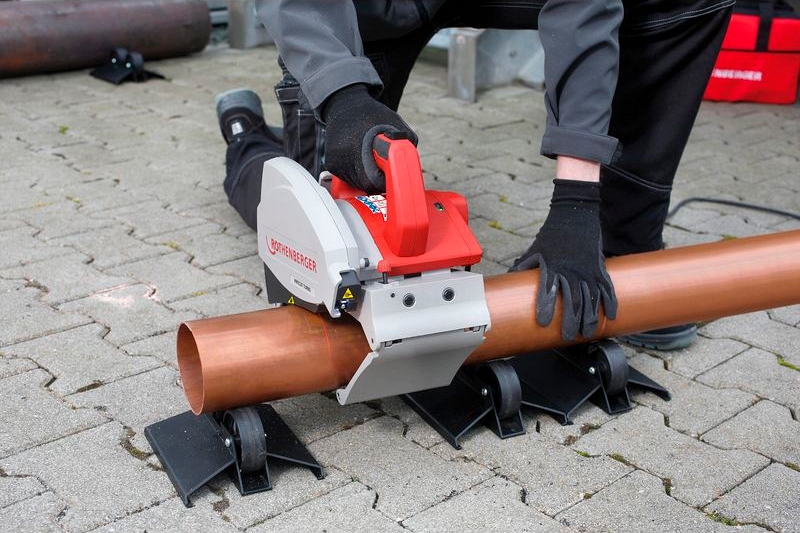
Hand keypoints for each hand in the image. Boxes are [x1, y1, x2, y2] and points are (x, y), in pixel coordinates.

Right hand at [320, 84, 416, 192]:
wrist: (344, 105)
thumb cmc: (371, 114)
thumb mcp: (394, 122)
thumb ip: (406, 143)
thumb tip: (410, 164)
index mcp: (360, 145)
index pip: (374, 180)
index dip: (386, 179)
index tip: (390, 171)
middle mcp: (344, 155)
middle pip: (366, 185)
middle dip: (378, 179)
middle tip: (383, 166)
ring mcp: (335, 161)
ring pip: (357, 184)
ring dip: (367, 178)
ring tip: (370, 160)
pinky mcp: (330, 164)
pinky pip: (348, 180)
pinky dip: (357, 175)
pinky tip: (360, 161)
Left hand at [510, 179, 616, 340]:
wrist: (576, 212)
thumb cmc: (553, 232)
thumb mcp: (536, 248)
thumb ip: (525, 264)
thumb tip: (510, 276)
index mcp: (553, 265)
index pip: (547, 290)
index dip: (545, 307)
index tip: (543, 323)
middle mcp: (572, 270)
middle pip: (573, 301)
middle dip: (570, 321)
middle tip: (566, 337)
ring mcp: (588, 269)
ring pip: (591, 299)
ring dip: (589, 318)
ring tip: (586, 333)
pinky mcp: (599, 267)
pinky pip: (607, 288)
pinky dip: (610, 303)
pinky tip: (610, 317)